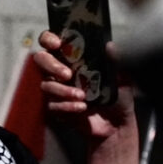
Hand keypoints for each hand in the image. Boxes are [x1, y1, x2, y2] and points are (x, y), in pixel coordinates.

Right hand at [35, 30, 139, 163]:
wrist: (117, 124)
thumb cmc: (118, 97)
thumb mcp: (121, 76)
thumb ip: (114, 61)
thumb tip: (110, 45)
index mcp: (74, 59)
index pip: (51, 43)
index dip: (48, 39)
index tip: (57, 44)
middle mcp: (61, 71)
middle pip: (41, 60)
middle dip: (52, 66)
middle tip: (67, 74)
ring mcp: (57, 90)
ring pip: (46, 85)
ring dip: (63, 91)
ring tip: (82, 96)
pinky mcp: (56, 108)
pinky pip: (52, 105)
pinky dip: (67, 106)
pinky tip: (82, 108)